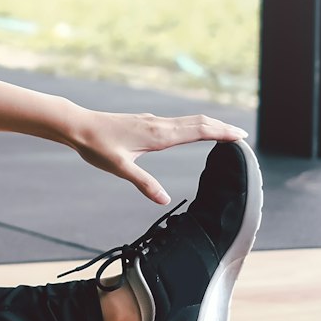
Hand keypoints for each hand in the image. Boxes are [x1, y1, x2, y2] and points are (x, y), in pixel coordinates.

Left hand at [68, 110, 248, 204]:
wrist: (78, 126)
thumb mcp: (121, 168)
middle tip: (242, 135)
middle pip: (198, 122)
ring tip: (225, 132)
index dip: (221, 132)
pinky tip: (192, 131)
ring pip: (188, 120)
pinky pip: (177, 122)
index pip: (198, 130)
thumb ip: (144, 184)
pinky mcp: (146, 122)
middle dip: (221, 128)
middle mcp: (159, 124)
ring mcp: (153, 121)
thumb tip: (164, 200)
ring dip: (209, 125)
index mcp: (158, 135)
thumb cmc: (98, 146)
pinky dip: (193, 125)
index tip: (240, 136)